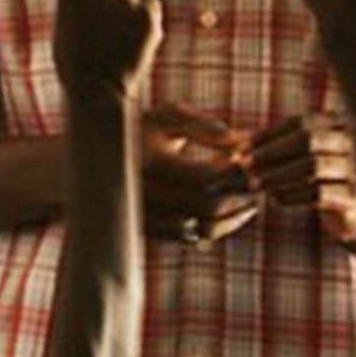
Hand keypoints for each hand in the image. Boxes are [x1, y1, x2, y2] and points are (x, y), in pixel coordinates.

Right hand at [53, 0, 163, 101]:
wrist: (99, 93)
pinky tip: (133, 39)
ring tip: (117, 36)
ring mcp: (125, 1)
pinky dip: (144, 17)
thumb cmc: (76, 62)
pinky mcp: (149, 13)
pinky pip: (149, 3)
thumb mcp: (65, 22)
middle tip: (107, 10)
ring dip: (128, 4)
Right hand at [142, 104, 260, 243]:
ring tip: (250, 199)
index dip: (236, 170)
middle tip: (259, 181)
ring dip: (234, 216)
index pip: (208, 175)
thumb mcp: (168, 118)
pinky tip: (229, 211)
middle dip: (241, 194)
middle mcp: (145, 195)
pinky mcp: (150, 232)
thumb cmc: (141, 129)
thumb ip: (207, 128)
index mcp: (150, 163)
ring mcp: (147, 218)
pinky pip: (192, 238)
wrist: (96, 159)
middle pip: (210, 204)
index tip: (248, 159)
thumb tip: (247, 142)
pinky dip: (217, 227)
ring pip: (204, 228)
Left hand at [247, 113, 355, 243]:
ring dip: (276, 175)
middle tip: (242, 166)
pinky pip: (320, 194)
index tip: (239, 149)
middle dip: (270, 153)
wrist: (353, 217)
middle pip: (307, 139)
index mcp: (339, 125)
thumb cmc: (321, 180)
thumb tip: (233, 144)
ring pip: (312, 166)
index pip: (300, 122)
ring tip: (254, 185)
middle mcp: (353, 142)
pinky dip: (293, 196)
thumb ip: (274, 148)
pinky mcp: (355, 198)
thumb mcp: (300, 159)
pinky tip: (275, 200)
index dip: (267, 134)